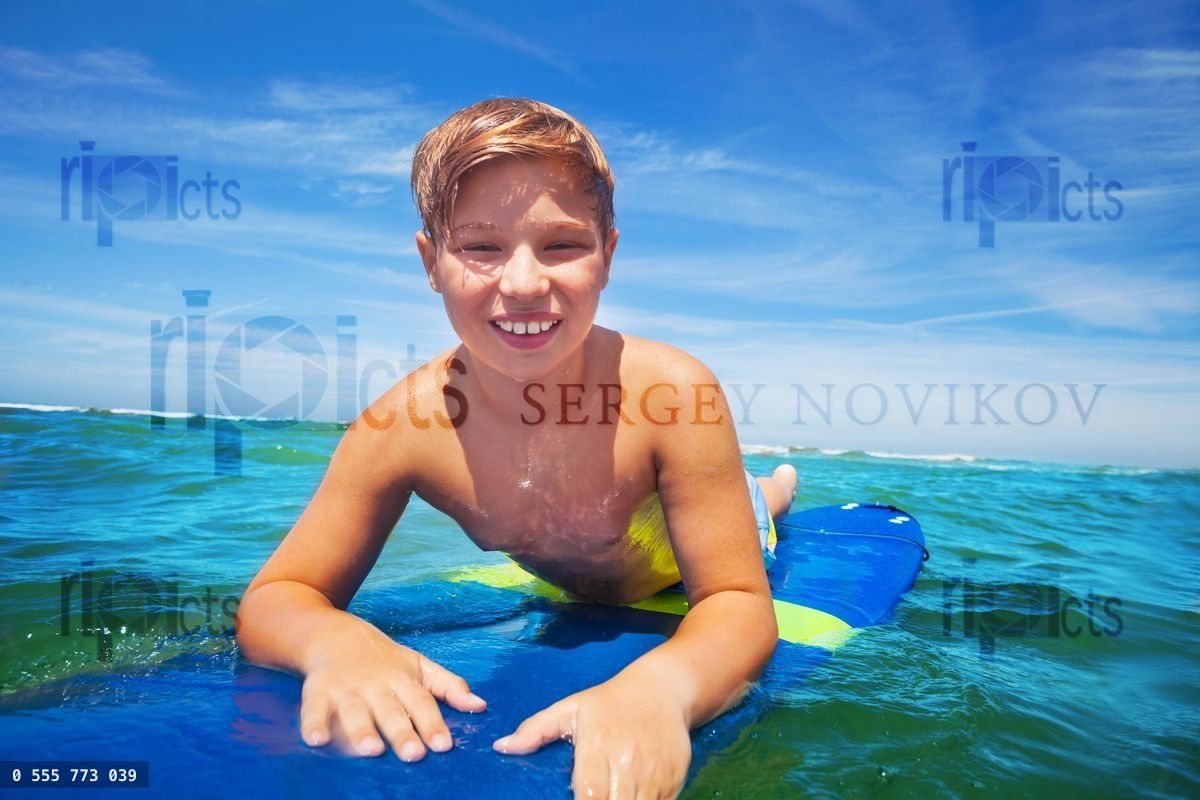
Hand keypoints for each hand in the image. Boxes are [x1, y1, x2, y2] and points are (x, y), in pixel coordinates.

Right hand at [300, 635, 485, 760]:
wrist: (335, 636)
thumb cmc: (384, 660)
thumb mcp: (419, 666)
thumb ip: (449, 686)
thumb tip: (480, 705)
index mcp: (402, 680)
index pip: (421, 702)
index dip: (433, 723)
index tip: (444, 745)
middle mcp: (375, 685)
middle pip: (390, 711)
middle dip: (401, 732)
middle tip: (413, 754)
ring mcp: (345, 690)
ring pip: (355, 712)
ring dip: (362, 731)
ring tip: (372, 750)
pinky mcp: (317, 693)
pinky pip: (313, 711)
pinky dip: (313, 725)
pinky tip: (317, 741)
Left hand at [492, 674, 692, 799]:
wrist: (662, 690)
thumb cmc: (608, 703)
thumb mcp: (570, 709)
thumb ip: (535, 729)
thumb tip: (501, 747)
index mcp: (599, 745)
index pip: (590, 794)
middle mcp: (628, 761)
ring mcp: (656, 771)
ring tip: (610, 798)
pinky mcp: (675, 778)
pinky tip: (630, 797)